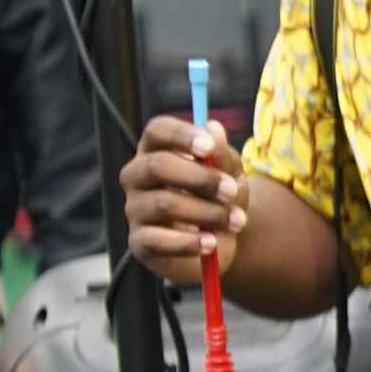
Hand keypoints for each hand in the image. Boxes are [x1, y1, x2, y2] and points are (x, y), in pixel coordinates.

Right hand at [122, 114, 246, 287]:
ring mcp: (135, 209)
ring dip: (207, 212)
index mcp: (156, 150)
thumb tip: (214, 128)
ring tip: (236, 220)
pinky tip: (211, 243)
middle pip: (156, 165)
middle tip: (231, 190)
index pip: (157, 130)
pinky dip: (188, 242)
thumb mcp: (230, 175)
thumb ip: (222, 155)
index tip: (208, 147)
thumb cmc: (219, 198)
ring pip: (163, 203)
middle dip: (200, 178)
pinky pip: (156, 240)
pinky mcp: (139, 243)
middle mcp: (137, 176)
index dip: (181, 135)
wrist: (222, 241)